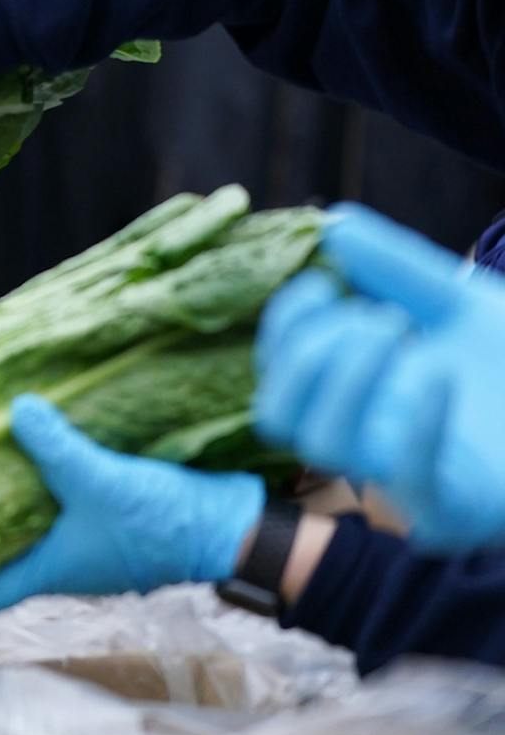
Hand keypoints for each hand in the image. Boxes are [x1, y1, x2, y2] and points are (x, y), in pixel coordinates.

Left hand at [0, 395, 261, 617]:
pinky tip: (21, 458)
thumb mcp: (102, 482)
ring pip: (22, 532)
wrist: (231, 528)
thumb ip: (56, 449)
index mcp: (48, 569)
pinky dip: (30, 489)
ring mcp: (84, 542)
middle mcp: (60, 562)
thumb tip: (15, 409)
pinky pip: (53, 507)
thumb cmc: (163, 522)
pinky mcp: (106, 519)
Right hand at [254, 204, 504, 552]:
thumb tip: (336, 225)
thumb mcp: (458, 303)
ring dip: (348, 376)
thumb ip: (398, 267)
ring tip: (402, 332)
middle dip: (314, 349)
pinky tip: (440, 371)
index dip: (284, 327)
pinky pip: (406, 470)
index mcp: (354, 401)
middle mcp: (364, 445)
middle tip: (384, 317)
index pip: (276, 375)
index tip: (325, 283)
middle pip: (278, 413)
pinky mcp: (449, 509)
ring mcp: (401, 485)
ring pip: (323, 443)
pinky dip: (415, 415)